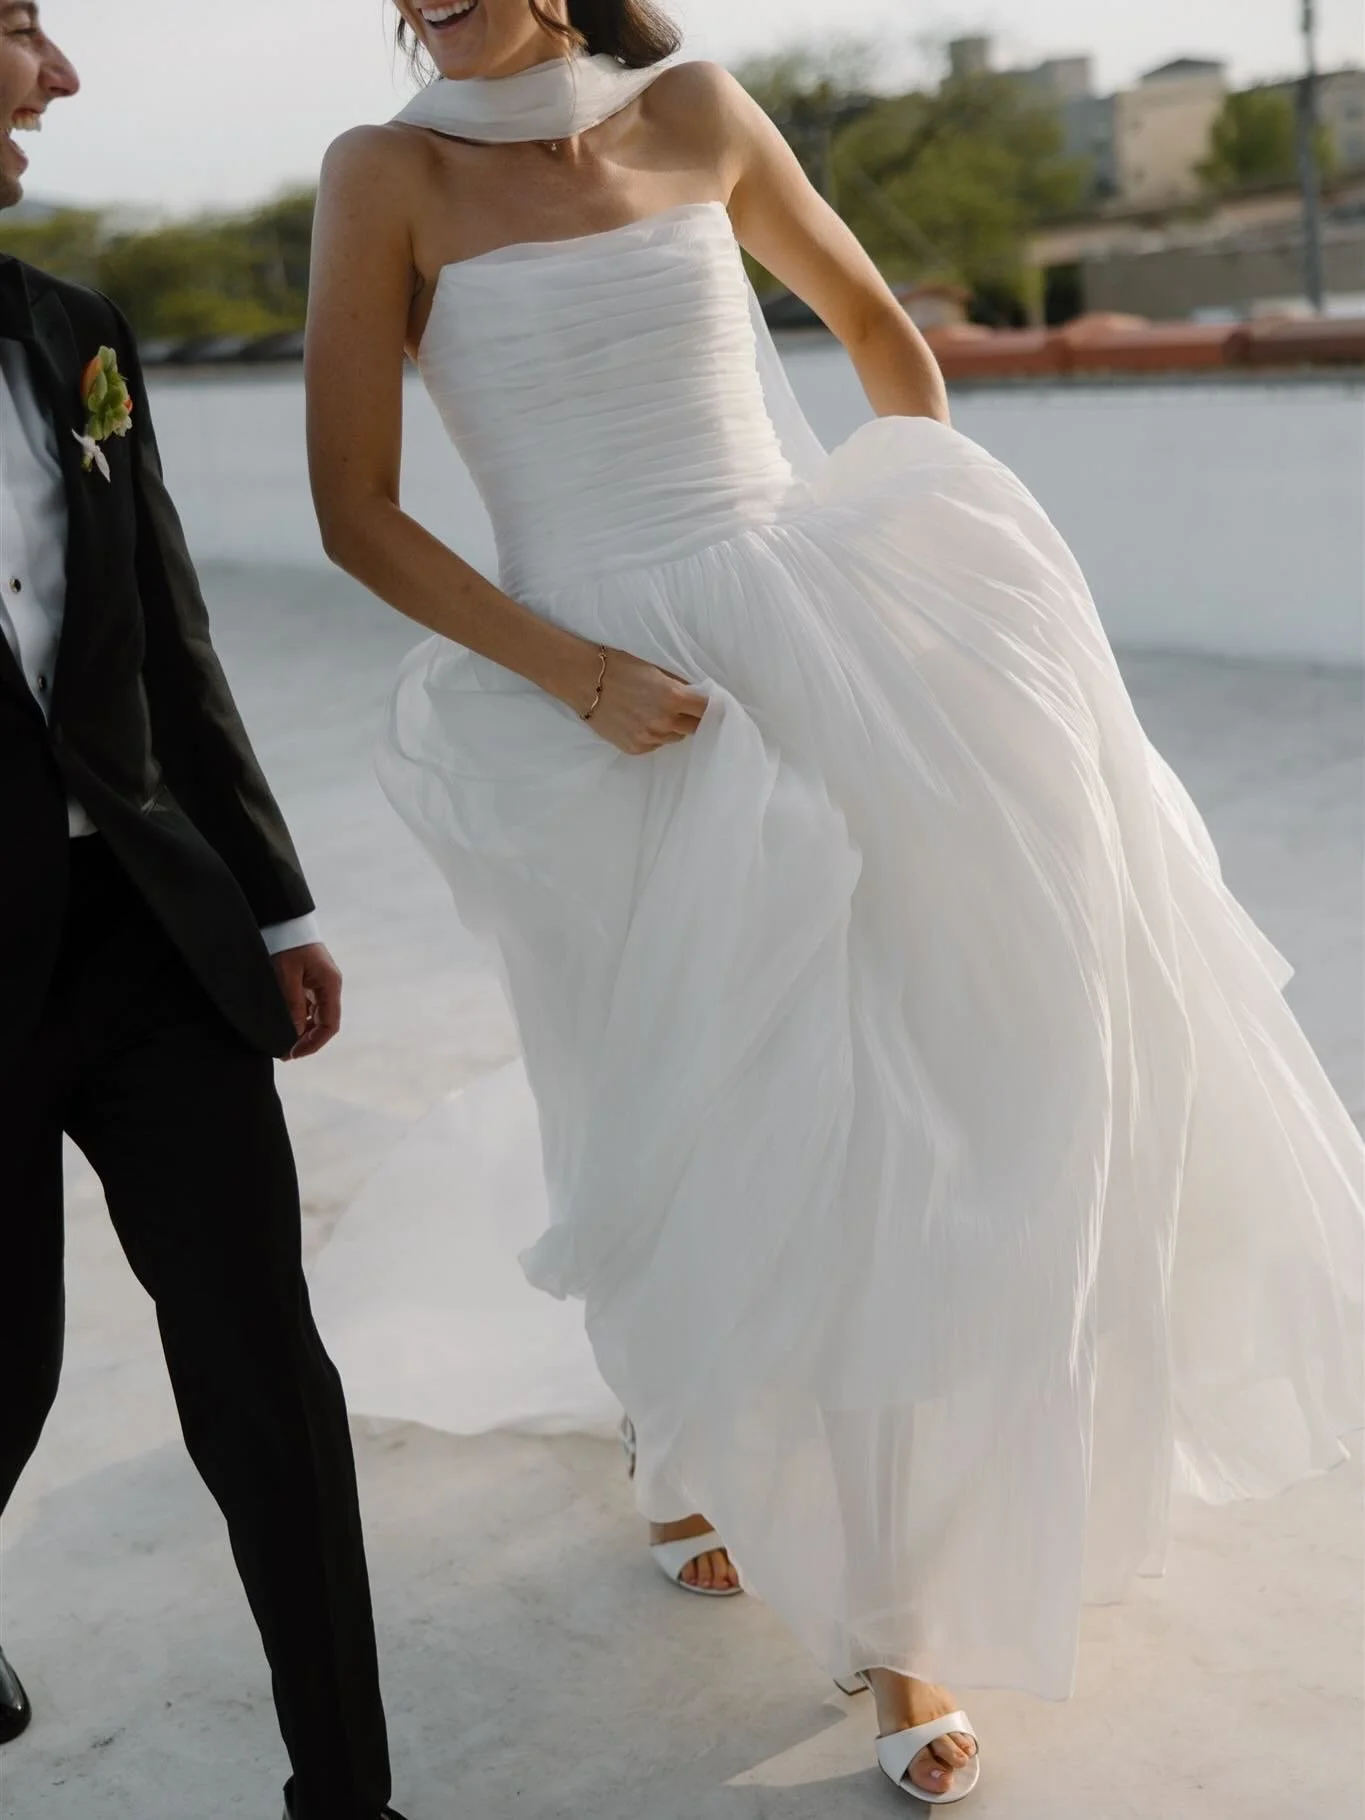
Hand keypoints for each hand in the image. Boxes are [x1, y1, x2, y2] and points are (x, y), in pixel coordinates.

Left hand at [272, 942, 342, 1059]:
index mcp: (330, 986)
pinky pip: (308, 1007)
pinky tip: (283, 1026)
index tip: (294, 1053)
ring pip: (315, 1017)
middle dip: (306, 1041)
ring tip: (281, 1042)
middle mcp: (330, 987)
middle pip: (324, 1023)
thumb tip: (293, 1035)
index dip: (313, 1043)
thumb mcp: (286, 976)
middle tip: (284, 1053)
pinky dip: (297, 1019)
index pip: (329, 1025)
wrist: (284, 922)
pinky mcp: (310, 982)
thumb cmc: (287, 946)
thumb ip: (292, 1006)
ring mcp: (321, 985)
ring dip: (301, 1031)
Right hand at [585, 648, 708, 754]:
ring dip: (672, 726)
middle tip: (686, 708)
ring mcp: (649, 737)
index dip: (711, 705)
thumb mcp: (656, 667)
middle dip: (693, 717)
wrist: (583, 679)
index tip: (711, 704)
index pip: (707, 709)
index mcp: (673, 697)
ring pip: (674, 737)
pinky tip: (640, 720)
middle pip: (695, 727)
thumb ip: (679, 684)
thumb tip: (698, 694)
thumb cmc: (619, 666)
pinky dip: (654, 734)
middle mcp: (664, 721)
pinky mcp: (635, 748)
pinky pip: (655, 744)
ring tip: (655, 711)